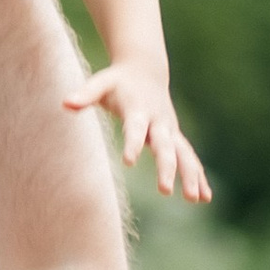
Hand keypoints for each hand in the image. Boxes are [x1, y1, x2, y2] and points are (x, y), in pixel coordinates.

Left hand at [68, 59, 213, 203]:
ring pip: (184, 154)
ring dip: (191, 175)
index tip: (129, 161)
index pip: (136, 128)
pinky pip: (190, 158)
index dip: (133, 144)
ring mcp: (170, 130)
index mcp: (139, 109)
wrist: (145, 70)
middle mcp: (159, 121)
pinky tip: (205, 197)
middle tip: (166, 191)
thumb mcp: (100, 84)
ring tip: (195, 200)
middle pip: (165, 147)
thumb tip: (64, 104)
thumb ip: (85, 95)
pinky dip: (199, 176)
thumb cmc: (117, 81)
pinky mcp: (175, 137)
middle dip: (167, 168)